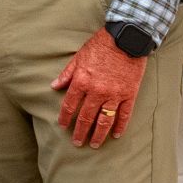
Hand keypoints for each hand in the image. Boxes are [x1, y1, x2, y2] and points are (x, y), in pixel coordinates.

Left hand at [50, 30, 145, 147]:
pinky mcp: (129, 94)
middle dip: (80, 132)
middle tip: (77, 142)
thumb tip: (54, 86)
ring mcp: (114, 94)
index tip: (63, 126)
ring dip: (98, 135)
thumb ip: (67, 74)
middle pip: (86, 117)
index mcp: (82, 81)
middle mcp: (97, 91)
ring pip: (104, 120)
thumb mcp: (79, 56)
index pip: (69, 105)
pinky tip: (116, 135)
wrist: (126, 37)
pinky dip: (120, 126)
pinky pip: (124, 115)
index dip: (65, 118)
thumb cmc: (101, 45)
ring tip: (94, 144)